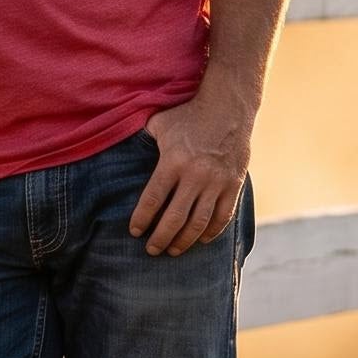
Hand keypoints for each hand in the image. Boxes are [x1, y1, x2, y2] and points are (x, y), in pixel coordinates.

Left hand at [129, 93, 252, 254]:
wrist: (229, 106)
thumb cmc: (189, 114)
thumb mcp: (160, 123)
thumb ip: (144, 140)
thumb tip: (123, 150)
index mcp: (173, 161)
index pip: (153, 199)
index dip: (142, 219)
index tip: (135, 231)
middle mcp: (195, 175)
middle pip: (174, 218)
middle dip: (160, 238)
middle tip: (151, 250)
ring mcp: (217, 182)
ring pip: (199, 223)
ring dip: (184, 241)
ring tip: (173, 251)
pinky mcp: (233, 184)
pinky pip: (223, 216)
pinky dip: (211, 232)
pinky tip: (201, 240)